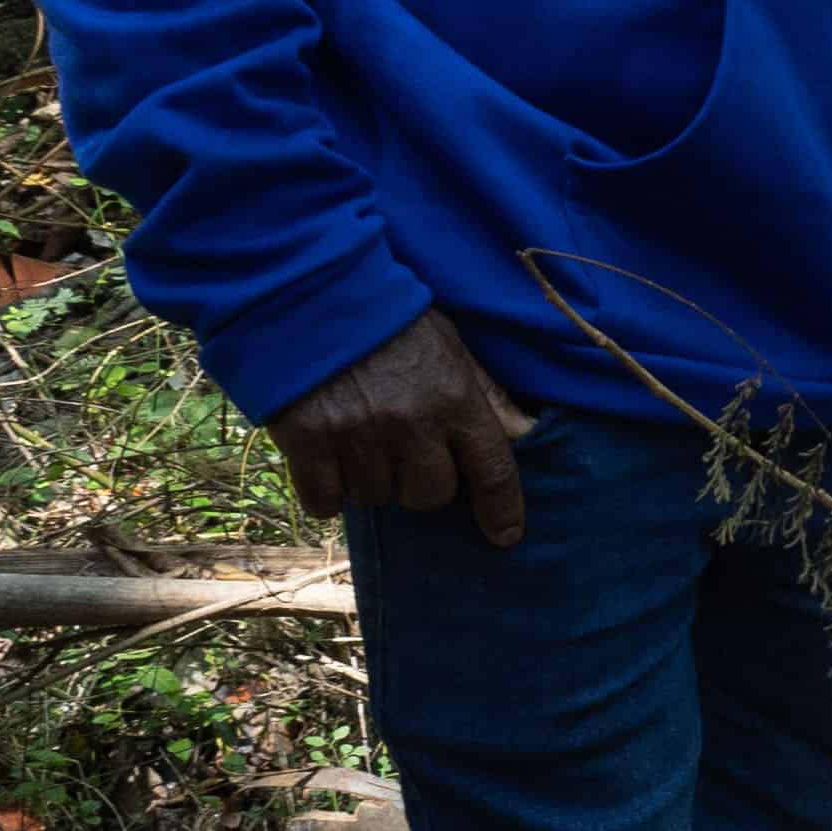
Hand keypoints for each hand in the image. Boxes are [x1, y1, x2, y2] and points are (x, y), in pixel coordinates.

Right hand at [271, 311, 534, 547]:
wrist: (309, 295)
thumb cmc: (390, 321)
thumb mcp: (451, 346)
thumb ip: (486, 393)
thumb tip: (524, 431)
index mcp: (455, 400)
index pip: (493, 471)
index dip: (502, 510)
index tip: (505, 536)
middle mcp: (411, 424)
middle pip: (430, 496)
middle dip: (421, 483)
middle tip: (403, 452)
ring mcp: (357, 435)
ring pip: (376, 498)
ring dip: (372, 481)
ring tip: (361, 442)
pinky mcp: (307, 441)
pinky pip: (325, 500)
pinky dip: (327, 492)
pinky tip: (327, 462)